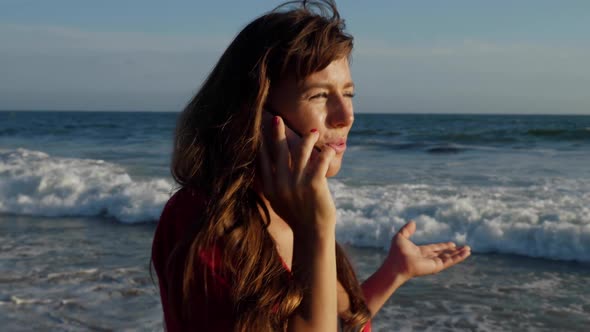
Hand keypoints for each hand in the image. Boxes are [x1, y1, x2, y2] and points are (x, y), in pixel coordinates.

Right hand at [257, 113, 337, 234]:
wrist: (312, 234)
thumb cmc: (297, 217)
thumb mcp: (278, 201)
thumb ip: (273, 184)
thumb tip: (268, 165)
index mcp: (269, 188)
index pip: (262, 160)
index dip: (261, 143)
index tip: (258, 128)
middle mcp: (280, 184)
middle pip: (277, 151)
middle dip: (277, 132)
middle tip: (277, 118)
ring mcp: (296, 183)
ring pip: (300, 152)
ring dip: (307, 139)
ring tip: (312, 132)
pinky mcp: (314, 184)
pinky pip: (319, 160)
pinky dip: (325, 153)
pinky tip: (330, 148)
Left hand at [385, 221, 470, 280]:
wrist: (397, 264)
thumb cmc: (396, 252)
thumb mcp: (401, 237)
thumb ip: (407, 230)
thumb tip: (413, 222)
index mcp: (420, 252)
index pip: (434, 248)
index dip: (443, 246)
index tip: (451, 244)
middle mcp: (428, 258)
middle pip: (444, 254)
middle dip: (454, 251)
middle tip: (464, 247)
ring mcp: (433, 263)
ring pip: (449, 258)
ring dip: (459, 254)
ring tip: (468, 250)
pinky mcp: (437, 266)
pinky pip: (450, 261)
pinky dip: (459, 257)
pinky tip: (466, 253)